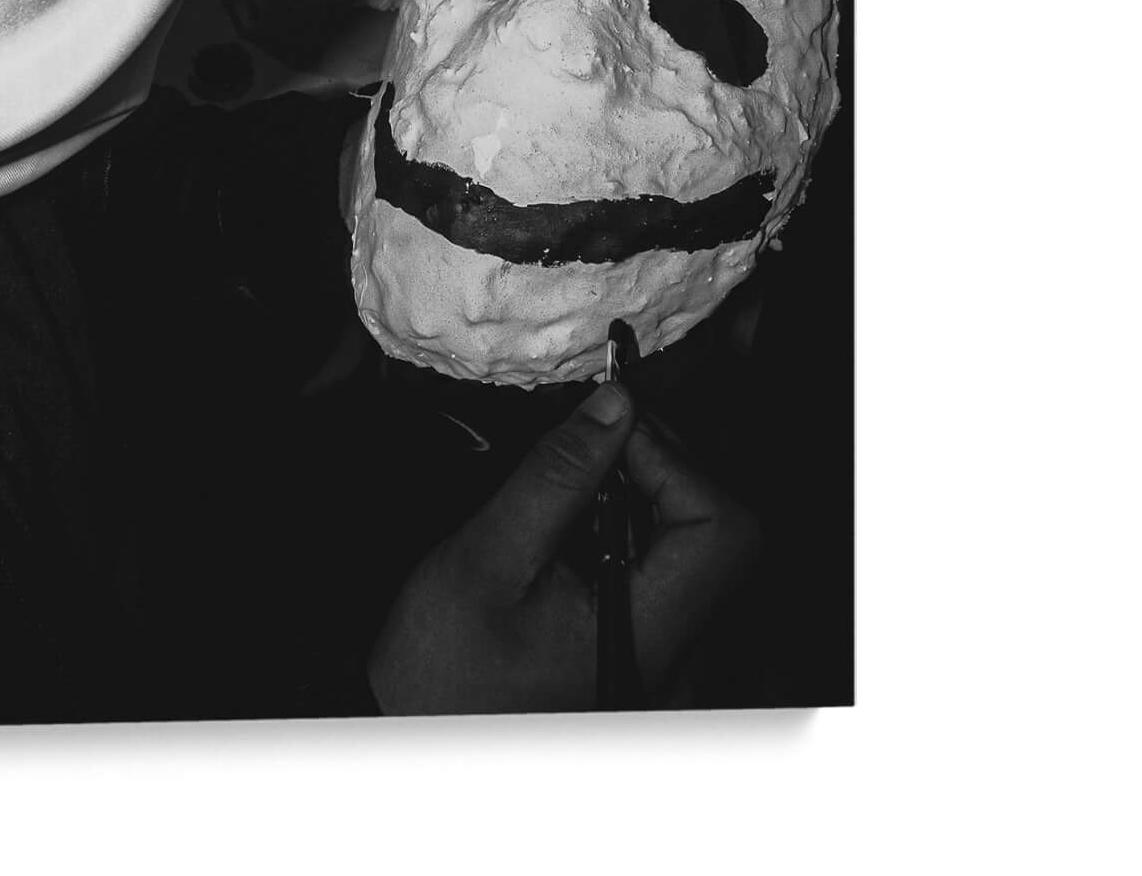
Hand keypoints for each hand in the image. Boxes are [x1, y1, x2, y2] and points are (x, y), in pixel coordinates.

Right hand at [366, 381, 761, 713]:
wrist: (420, 734)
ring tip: (581, 475)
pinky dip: (636, 524)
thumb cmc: (443, 667)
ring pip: (696, 545)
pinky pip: (670, 568)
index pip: (720, 529)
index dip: (674, 461)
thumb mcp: (487, 558)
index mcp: (650, 639)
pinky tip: (584, 516)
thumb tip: (613, 407)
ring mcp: (668, 657)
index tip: (612, 427)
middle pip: (718, 532)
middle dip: (661, 465)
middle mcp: (679, 657)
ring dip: (647, 491)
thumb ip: (556, 477)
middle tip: (592, 435)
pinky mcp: (649, 648)